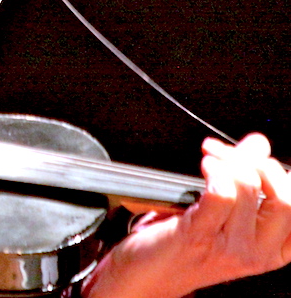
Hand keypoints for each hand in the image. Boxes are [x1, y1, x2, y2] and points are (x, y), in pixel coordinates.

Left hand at [83, 133, 290, 297]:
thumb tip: (258, 143)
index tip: (261, 157)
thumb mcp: (225, 215)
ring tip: (211, 160)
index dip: (284, 174)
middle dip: (259, 164)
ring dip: (227, 161)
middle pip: (286, 199)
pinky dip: (213, 171)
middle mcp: (258, 252)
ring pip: (248, 188)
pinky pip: (219, 194)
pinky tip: (205, 166)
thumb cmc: (182, 247)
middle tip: (232, 154)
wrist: (145, 279)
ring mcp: (229, 247)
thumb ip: (245, 178)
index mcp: (274, 250)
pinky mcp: (198, 235)